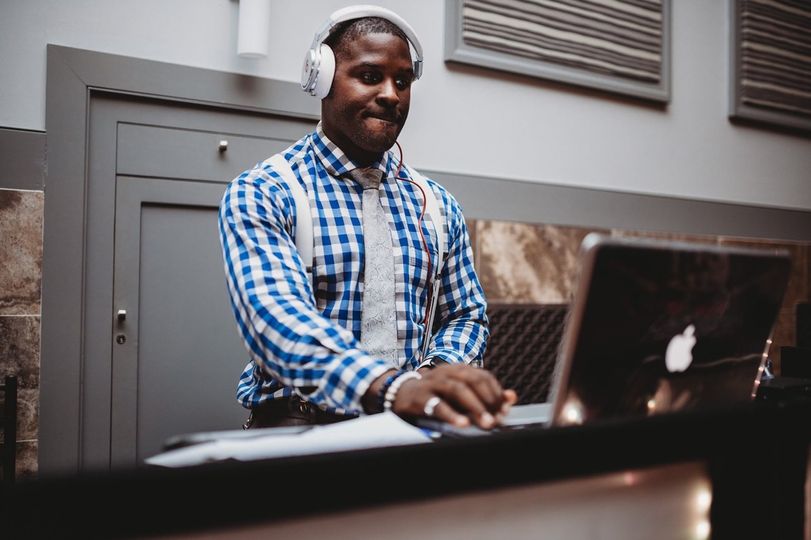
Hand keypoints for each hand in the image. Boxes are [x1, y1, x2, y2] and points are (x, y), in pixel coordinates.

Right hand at [394, 364, 516, 429]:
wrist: (400, 394)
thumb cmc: (435, 395)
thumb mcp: (460, 393)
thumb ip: (486, 395)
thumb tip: (511, 397)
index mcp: (458, 369)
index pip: (483, 377)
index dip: (496, 394)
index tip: (503, 411)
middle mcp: (446, 372)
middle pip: (473, 380)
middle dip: (488, 400)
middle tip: (497, 420)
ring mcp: (432, 383)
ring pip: (457, 389)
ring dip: (475, 407)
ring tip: (486, 423)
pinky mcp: (419, 397)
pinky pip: (437, 405)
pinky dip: (451, 415)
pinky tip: (462, 424)